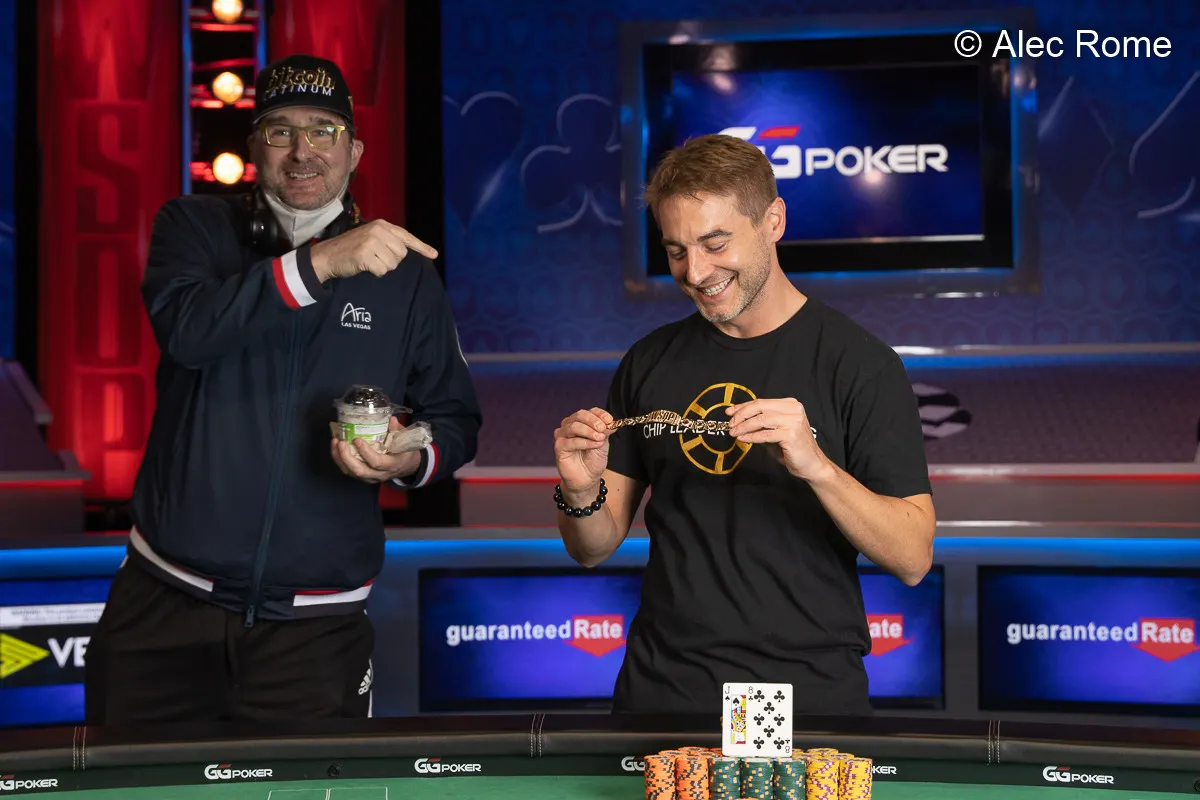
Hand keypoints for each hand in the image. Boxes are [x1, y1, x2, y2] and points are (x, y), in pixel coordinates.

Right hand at [310, 219, 438, 281]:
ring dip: (382, 267)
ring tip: (368, 261)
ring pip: (393, 264)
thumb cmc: (351, 248)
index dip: (421, 247)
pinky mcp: (365, 254)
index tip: (434, 254)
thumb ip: (388, 241)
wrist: (328, 255)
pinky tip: (364, 266)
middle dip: (391, 260)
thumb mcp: (371, 237)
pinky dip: (375, 272)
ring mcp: (371, 242)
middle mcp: (378, 230)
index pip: (406, 236)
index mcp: (382, 225)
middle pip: (401, 254)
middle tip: (375, 258)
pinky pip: (382, 270)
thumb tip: (407, 251)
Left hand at [331, 416, 421, 483]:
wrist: (406, 467)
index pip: (377, 462)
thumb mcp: (405, 440)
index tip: (357, 440)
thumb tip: (391, 419)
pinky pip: (348, 471)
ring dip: (340, 458)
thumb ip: (397, 430)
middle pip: (360, 471)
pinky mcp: (363, 477)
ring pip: (351, 472)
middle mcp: (380, 474)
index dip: (366, 452)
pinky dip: (340, 460)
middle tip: (341, 442)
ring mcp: (370, 477)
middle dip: (347, 457)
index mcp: (392, 465)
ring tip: (335, 442)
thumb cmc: (405, 451)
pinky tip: (336, 447)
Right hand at [553, 407, 613, 497]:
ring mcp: (563, 435)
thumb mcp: (603, 444)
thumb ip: (605, 432)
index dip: (600, 414)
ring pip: (574, 426)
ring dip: (589, 431)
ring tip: (599, 438)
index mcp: (583, 422)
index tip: (610, 420)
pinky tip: (594, 445)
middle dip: (593, 421)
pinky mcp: (559, 446)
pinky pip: (571, 441)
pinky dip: (584, 442)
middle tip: (602, 428)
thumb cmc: (593, 460)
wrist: (587, 478)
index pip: (590, 412)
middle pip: (580, 415)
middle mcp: (571, 426)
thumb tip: (611, 423)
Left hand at [726, 398, 828, 481]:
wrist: (811, 464)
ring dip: (744, 427)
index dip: (743, 407)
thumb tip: (738, 419)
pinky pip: (765, 434)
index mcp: (790, 405)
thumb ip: (760, 423)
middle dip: (741, 415)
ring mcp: (793, 421)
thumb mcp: (774, 431)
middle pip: (760, 407)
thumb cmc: (792, 448)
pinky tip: (742, 439)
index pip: (761, 402)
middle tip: (730, 424)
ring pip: (761, 420)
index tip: (729, 413)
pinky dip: (751, 437)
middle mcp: (793, 410)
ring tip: (733, 433)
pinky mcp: (791, 435)